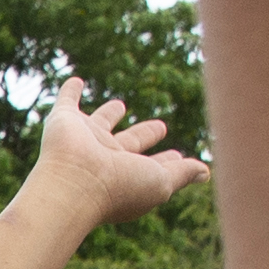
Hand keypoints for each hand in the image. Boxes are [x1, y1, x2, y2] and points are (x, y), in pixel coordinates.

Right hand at [24, 80, 205, 227]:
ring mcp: (84, 139)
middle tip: (160, 127)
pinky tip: (75, 82)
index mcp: (128, 174)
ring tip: (119, 105)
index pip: (150, 165)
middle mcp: (106, 158)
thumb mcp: (161, 181)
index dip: (165, 161)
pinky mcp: (64, 121)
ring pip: (100, 122)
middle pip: (128, 143)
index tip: (178, 156)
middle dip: (144, 135)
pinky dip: (69, 92)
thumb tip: (205, 172)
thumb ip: (182, 173)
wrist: (74, 183)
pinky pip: (67, 102)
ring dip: (108, 114)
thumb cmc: (119, 187)